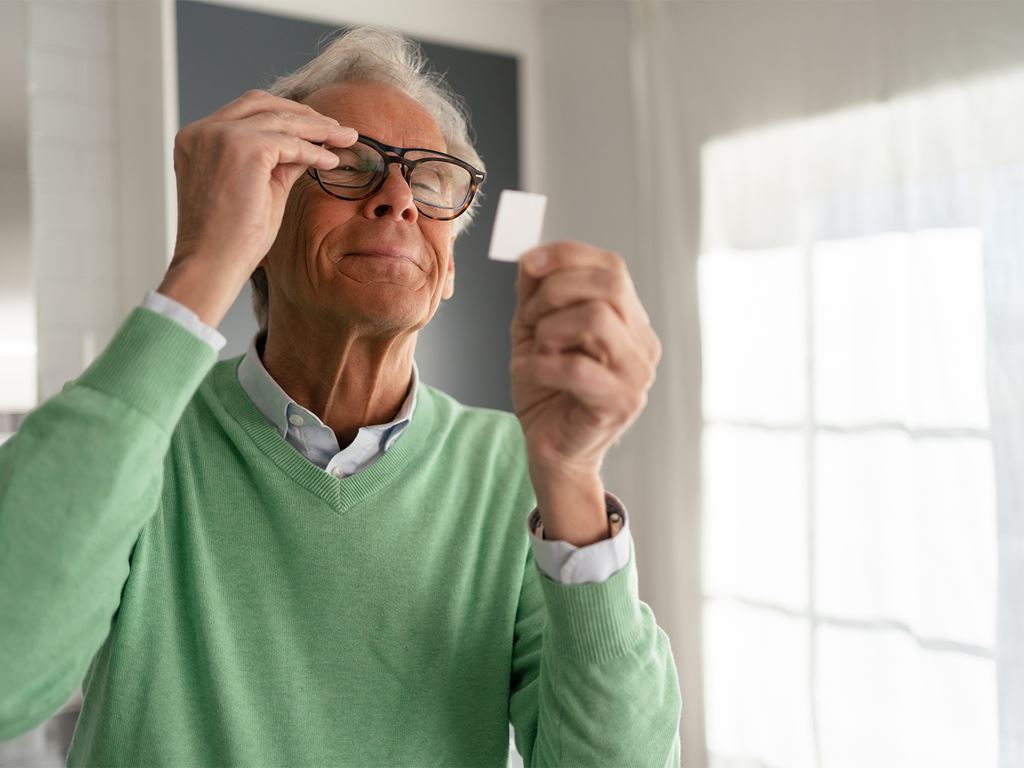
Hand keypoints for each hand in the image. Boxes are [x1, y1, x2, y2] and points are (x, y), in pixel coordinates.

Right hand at [158, 90, 356, 326]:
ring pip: (279, 119)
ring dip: (317, 128)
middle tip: (337, 128)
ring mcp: (220, 136)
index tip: (315, 127)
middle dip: (303, 113)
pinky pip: (289, 142)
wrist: (212, 264)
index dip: (283, 115)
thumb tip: (309, 146)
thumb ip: (278, 163)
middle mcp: (203, 131)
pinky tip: (332, 162)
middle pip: (261, 103)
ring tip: (346, 138)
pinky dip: (314, 150)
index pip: (245, 111)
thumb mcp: (258, 188)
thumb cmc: (231, 238)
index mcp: (197, 139)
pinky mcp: (242, 148)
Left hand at [510, 242, 660, 542]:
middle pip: (608, 285)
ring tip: (536, 350)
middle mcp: (643, 343)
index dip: (568, 256)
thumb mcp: (535, 331)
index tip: (528, 264)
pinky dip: (540, 364)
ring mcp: (638, 374)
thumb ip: (536, 293)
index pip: (612, 267)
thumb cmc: (547, 392)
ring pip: (596, 318)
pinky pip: (578, 367)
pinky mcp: (621, 403)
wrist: (550, 450)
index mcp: (629, 320)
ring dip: (550, 329)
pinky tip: (524, 370)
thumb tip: (532, 256)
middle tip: (530, 319)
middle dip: (555, 292)